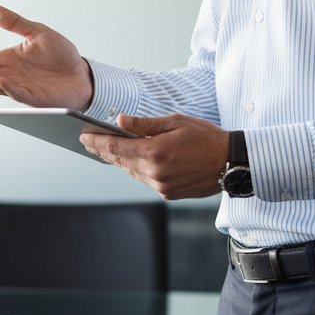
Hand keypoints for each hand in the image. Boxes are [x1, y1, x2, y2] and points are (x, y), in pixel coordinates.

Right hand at [0, 5, 93, 109]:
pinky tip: (2, 82)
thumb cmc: (61, 55)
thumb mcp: (37, 32)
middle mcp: (10, 76)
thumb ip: (15, 23)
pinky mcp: (35, 98)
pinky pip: (19, 94)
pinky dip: (10, 89)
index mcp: (8, 60)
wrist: (83, 73)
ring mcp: (21, 88)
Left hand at [80, 114, 228, 199]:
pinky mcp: (168, 193)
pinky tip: (131, 160)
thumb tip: (120, 121)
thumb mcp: (176, 122)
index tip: (83, 136)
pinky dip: (135, 169)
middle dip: (102, 150)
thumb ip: (145, 124)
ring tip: (105, 150)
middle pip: (119, 161)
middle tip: (88, 141)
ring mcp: (161, 186)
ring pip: (131, 172)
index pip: (115, 147)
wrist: (231, 163)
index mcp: (155, 152)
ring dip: (118, 160)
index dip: (96, 141)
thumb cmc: (206, 138)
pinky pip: (144, 180)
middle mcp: (154, 172)